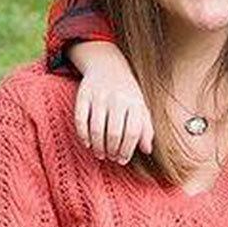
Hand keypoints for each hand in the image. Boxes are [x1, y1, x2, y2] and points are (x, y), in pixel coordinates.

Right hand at [70, 41, 153, 163]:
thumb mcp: (140, 108)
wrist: (108, 66)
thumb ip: (146, 128)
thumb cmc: (127, 94)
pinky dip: (83, 135)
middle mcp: (117, 99)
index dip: (127, 150)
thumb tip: (147, 150)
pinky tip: (87, 144)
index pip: (132, 132)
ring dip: (98, 146)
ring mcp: (99, 96)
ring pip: (96, 128)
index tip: (122, 160)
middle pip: (113, 133)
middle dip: (112, 150)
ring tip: (100, 154)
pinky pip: (80, 119)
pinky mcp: (83, 95)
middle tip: (111, 158)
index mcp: (134, 103)